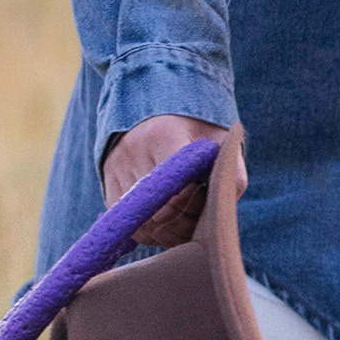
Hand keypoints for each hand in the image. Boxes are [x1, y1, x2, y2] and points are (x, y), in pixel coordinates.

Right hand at [101, 113, 243, 248]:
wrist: (158, 105)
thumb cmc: (196, 127)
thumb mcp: (220, 139)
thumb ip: (232, 169)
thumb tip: (228, 204)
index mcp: (164, 136)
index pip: (179, 192)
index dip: (196, 208)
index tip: (207, 204)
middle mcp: (134, 150)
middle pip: (158, 212)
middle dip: (183, 227)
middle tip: (198, 224)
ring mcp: (117, 165)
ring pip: (139, 221)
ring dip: (164, 234)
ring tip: (182, 227)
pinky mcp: (107, 178)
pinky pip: (123, 219)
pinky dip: (145, 231)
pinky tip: (163, 226)